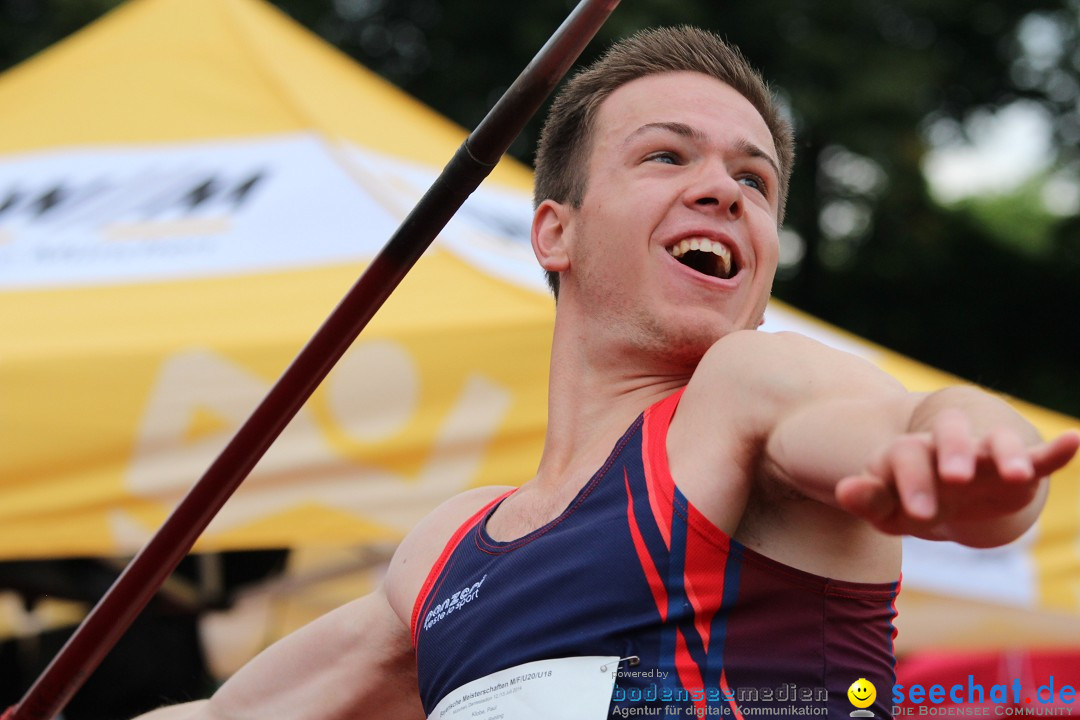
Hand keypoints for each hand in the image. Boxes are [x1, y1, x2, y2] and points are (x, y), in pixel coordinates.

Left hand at [835, 409, 1079, 542]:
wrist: (941, 499)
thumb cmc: (905, 502)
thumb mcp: (884, 507)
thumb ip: (867, 499)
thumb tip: (843, 490)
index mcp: (906, 453)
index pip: (904, 457)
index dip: (911, 483)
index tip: (921, 515)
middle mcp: (944, 446)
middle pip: (947, 436)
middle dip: (953, 454)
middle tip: (956, 480)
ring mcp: (982, 456)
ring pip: (995, 443)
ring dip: (1005, 454)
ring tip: (1014, 474)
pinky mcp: (1014, 470)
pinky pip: (1037, 456)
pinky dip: (1056, 450)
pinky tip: (1074, 438)